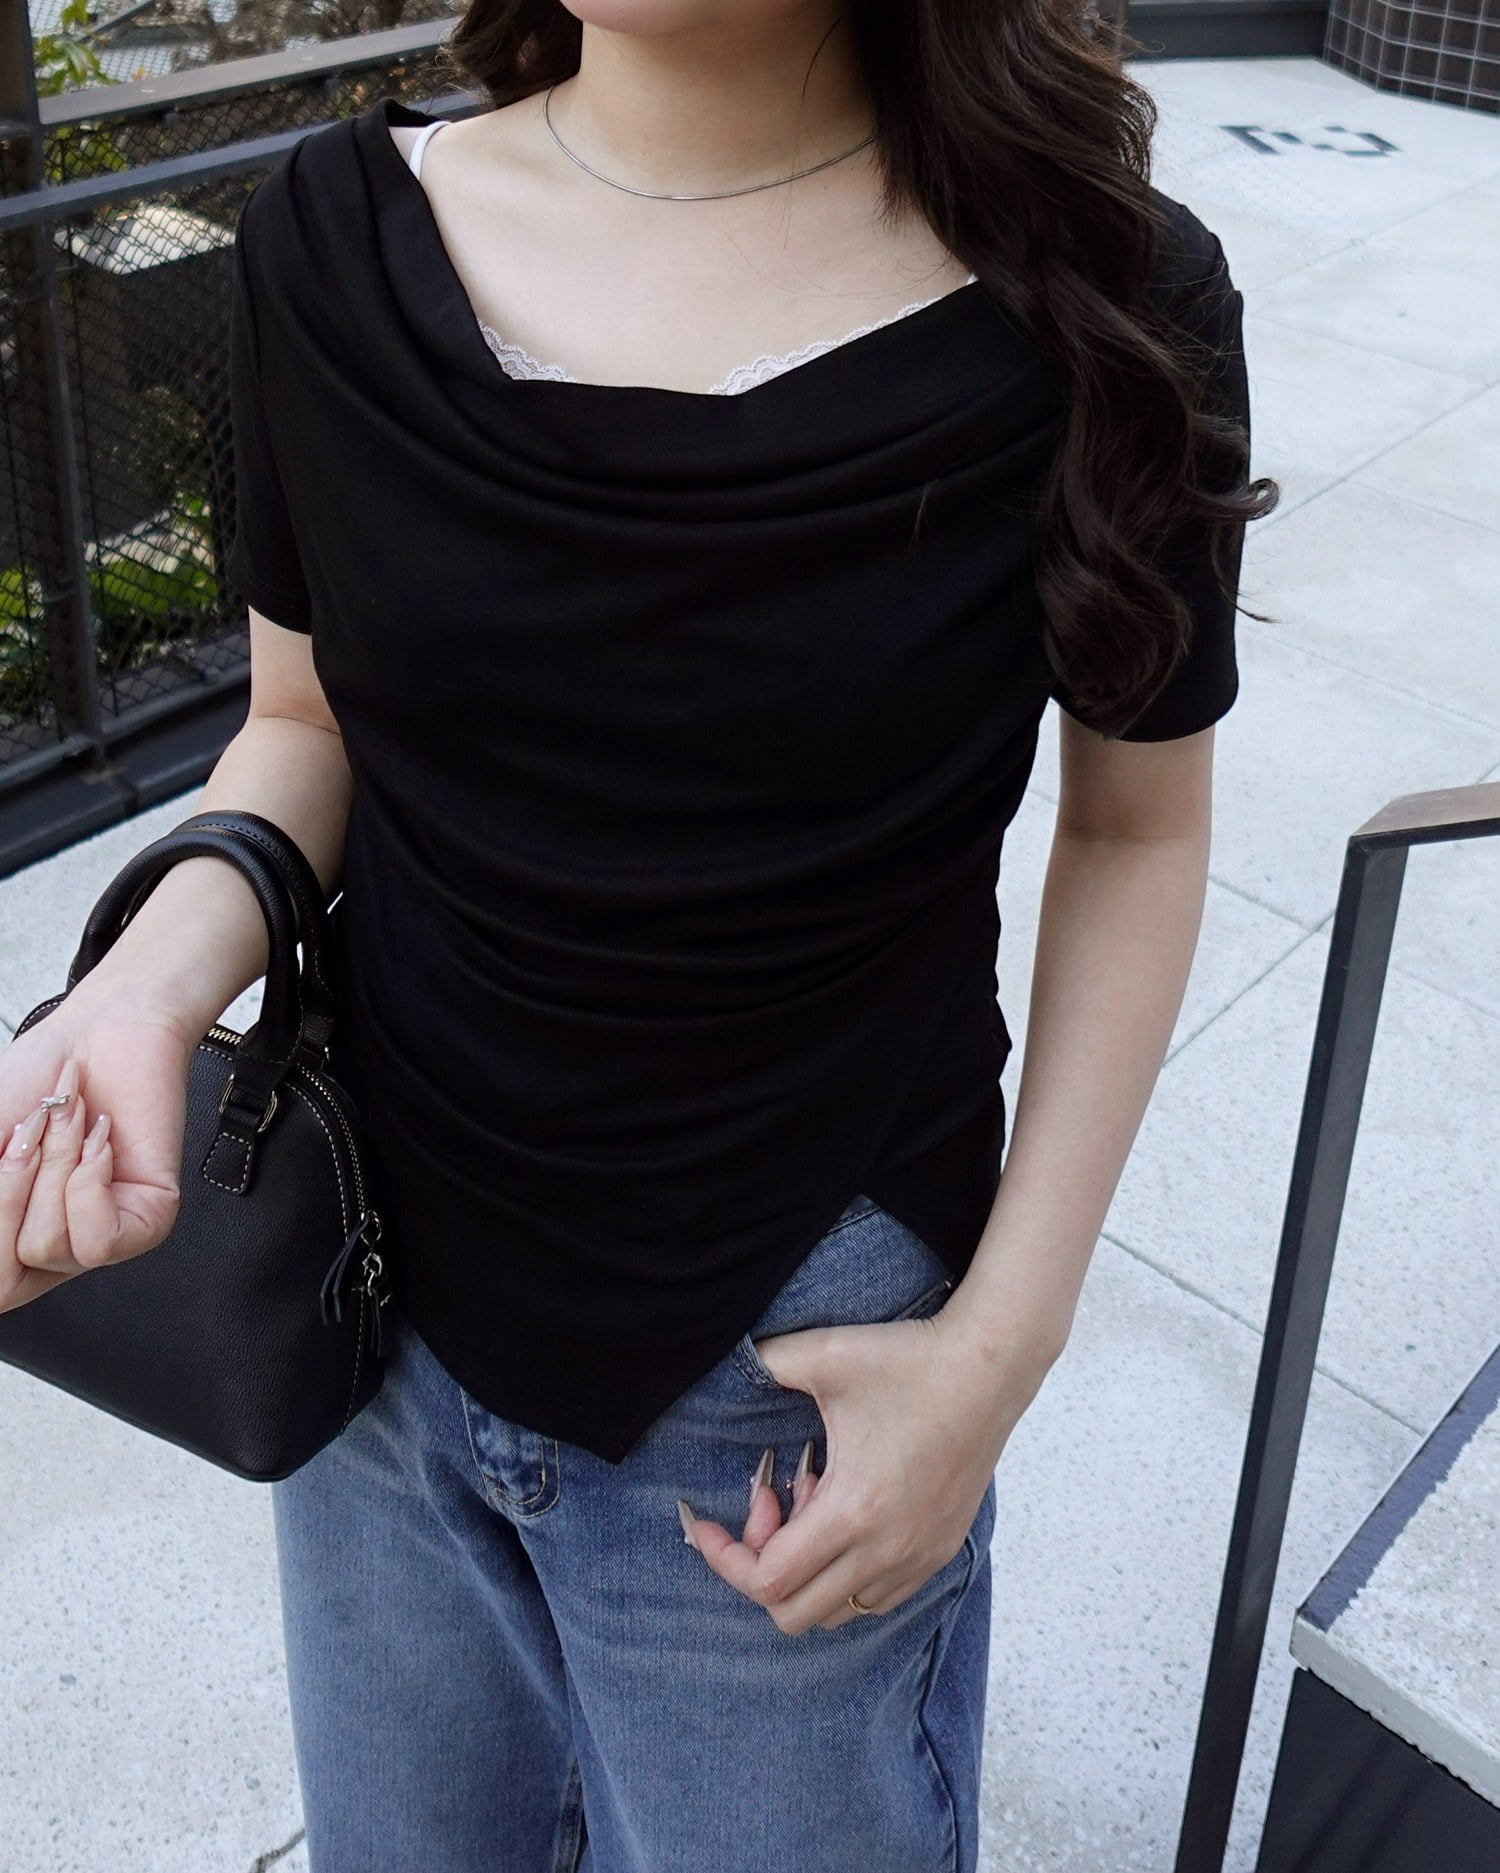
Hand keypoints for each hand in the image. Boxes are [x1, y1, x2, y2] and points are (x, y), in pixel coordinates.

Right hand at [0, 991, 191, 1314]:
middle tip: (28, 1133)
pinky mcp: (148, 1224)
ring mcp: (100, 1240)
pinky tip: (99, 1144)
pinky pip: (98, 1241)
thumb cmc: (33, 1084)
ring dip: (52, 1168)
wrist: (96, 1034)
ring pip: (48, 1246)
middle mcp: (53, 1251)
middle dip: (7, 1189)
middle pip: (4, 1279)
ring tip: (68, 1126)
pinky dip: (87, 1182)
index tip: (3, 1146)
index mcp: (9, 1240)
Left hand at [679, 1306, 1055, 1635]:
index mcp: (852, 1511)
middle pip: (794, 1614)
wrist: (991, 1368)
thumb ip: (764, 1361)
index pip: (767, 1581)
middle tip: (767, 1505)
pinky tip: (848, 1511)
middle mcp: (886, 1550)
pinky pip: (876, 1598)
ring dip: (807, 1571)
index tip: (709, 1522)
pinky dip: (845, 1573)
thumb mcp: (823, 1354)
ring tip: (813, 1502)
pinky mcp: (940, 1551)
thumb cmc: (908, 1361)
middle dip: (760, 1568)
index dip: (724, 1558)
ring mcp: (918, 1557)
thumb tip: (729, 1360)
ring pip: (838, 1611)